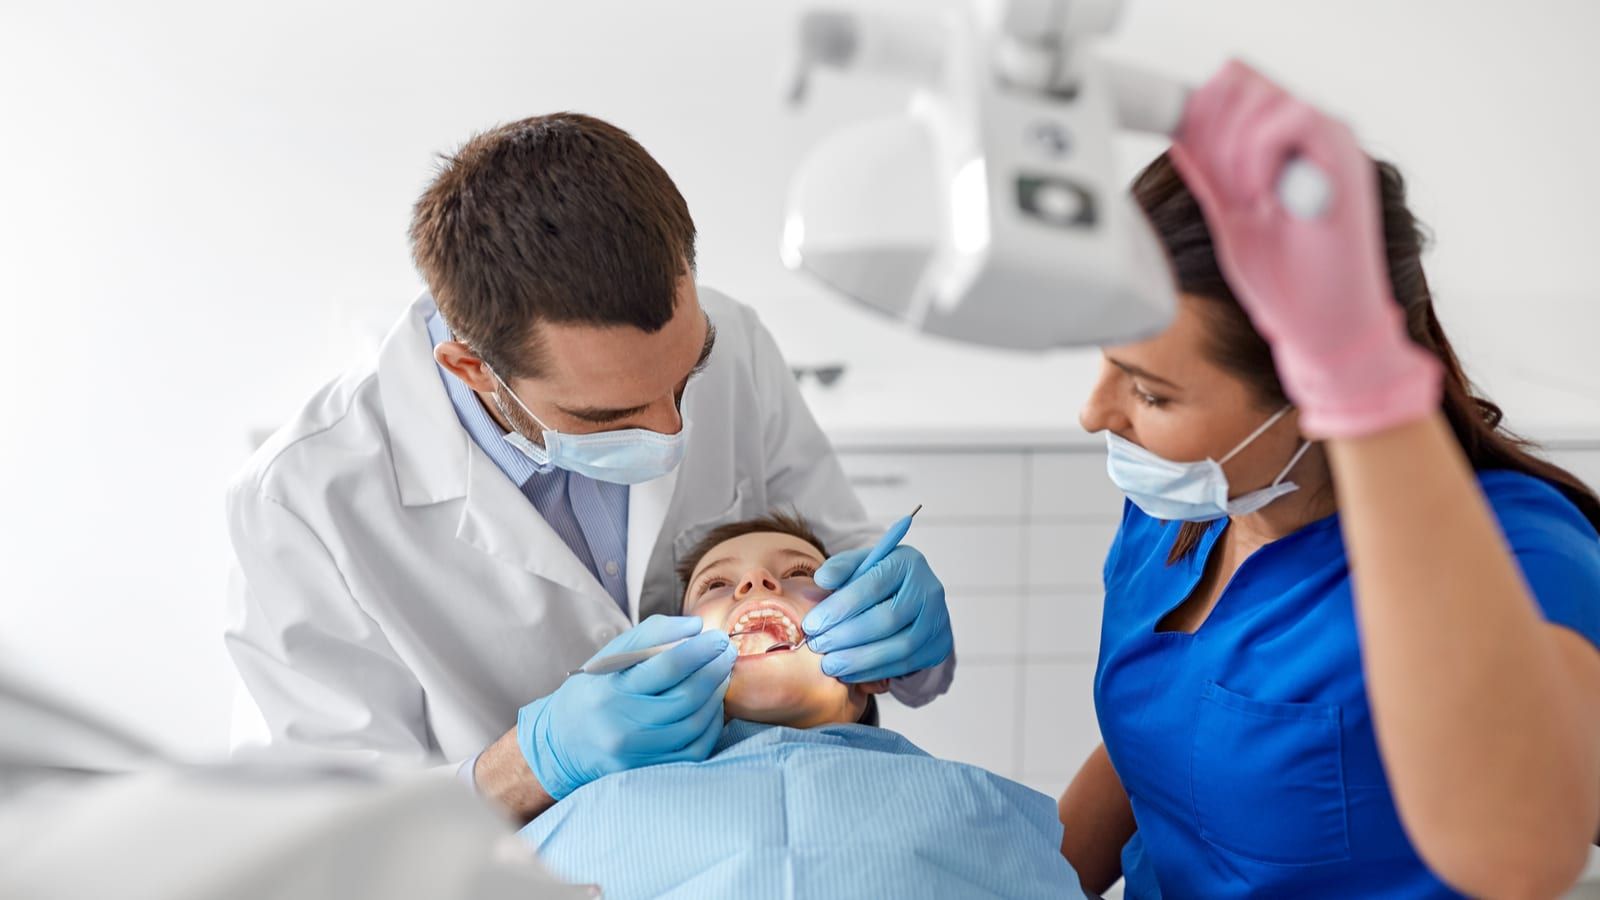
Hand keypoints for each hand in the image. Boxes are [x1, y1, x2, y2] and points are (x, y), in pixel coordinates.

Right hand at [517, 615, 735, 799]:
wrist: (562, 743)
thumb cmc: (593, 691)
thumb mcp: (610, 657)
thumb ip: (651, 635)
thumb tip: (696, 627)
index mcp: (611, 691)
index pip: (667, 667)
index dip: (700, 650)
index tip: (716, 637)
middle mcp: (622, 726)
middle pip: (686, 697)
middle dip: (714, 670)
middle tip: (726, 652)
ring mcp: (636, 754)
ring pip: (695, 724)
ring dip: (717, 695)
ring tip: (721, 674)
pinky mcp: (648, 772)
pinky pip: (695, 750)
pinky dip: (711, 725)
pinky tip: (712, 705)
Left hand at [801, 545, 952, 682]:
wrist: (914, 600)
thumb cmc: (877, 581)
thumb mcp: (860, 566)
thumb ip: (840, 569)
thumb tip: (822, 580)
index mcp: (906, 562)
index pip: (872, 586)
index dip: (839, 608)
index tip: (812, 624)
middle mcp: (928, 589)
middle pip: (886, 619)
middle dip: (846, 636)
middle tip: (817, 646)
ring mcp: (938, 620)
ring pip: (898, 647)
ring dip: (858, 660)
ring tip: (830, 664)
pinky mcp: (939, 646)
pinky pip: (905, 665)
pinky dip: (873, 672)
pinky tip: (849, 673)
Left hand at [1171, 60, 1440, 437]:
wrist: (1325, 327)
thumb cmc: (1285, 281)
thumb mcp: (1231, 218)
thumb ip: (1211, 176)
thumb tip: (1178, 134)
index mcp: (1283, 147)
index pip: (1235, 86)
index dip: (1201, 109)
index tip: (1186, 151)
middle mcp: (1310, 137)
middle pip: (1244, 83)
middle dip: (1213, 128)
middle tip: (1222, 186)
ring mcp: (1331, 145)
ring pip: (1264, 96)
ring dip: (1236, 145)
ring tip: (1245, 198)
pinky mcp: (1346, 161)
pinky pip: (1294, 118)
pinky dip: (1261, 152)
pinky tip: (1258, 195)